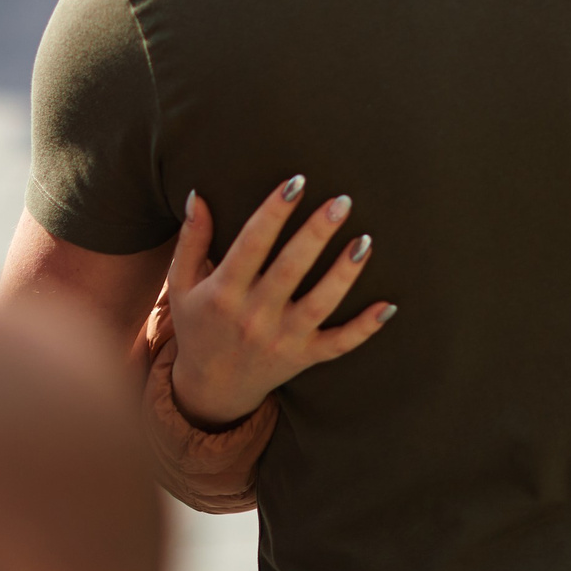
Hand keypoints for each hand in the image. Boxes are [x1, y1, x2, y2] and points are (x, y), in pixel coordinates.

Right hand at [164, 178, 394, 430]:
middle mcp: (254, 317)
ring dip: (344, 273)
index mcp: (224, 292)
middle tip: (342, 201)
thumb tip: (197, 194)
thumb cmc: (199, 324)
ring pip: (320, 304)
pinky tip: (388, 305)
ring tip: (364, 239)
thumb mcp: (182, 284)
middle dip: (317, 233)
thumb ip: (191, 240)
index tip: (296, 182)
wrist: (212, 388)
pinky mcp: (304, 358)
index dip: (274, 211)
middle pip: (291, 269)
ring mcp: (282, 340)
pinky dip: (364, 328)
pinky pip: (338, 344)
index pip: (252, 245)